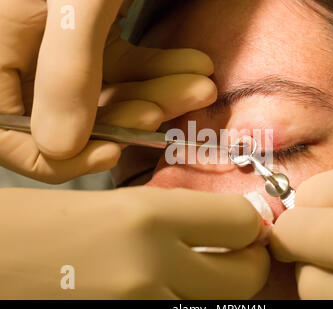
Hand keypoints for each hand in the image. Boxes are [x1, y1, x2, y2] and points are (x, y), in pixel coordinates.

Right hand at [0, 0, 214, 182]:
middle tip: (166, 112)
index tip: (110, 152)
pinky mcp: (93, 32)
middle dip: (128, 116)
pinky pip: (125, 66)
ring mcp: (60, 43)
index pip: (7, 133)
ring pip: (106, 93)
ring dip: (158, 93)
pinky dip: (161, 69)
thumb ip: (64, 75)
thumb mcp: (73, 5)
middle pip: (68, 115)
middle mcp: (21, 50)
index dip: (57, 155)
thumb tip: (60, 146)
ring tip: (200, 84)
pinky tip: (195, 65)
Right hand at [0, 187, 269, 298]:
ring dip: (219, 292)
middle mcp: (151, 267)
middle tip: (236, 257)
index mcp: (145, 216)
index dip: (248, 224)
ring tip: (200, 275)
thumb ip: (170, 216)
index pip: (240, 220)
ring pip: (220, 307)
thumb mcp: (107, 207)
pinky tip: (170, 291)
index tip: (244, 227)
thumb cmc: (35, 228)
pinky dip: (187, 305)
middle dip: (248, 264)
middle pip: (247, 276)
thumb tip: (221, 226)